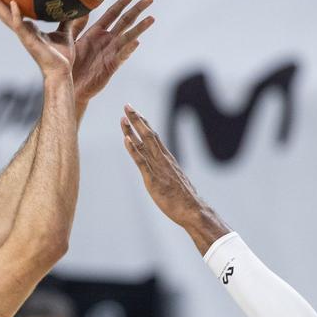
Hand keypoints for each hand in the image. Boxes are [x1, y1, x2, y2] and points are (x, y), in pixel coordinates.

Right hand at [0, 0, 80, 78]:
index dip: (5, 0)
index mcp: (30, 29)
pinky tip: (13, 3)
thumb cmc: (62, 57)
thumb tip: (76, 9)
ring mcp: (24, 35)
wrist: (61, 72)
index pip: (13, 12)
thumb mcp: (66, 34)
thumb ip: (67, 21)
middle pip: (4, 12)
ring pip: (6, 17)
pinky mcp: (29, 41)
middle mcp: (24, 31)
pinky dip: (16, 14)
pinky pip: (19, 26)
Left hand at [72, 0, 154, 105]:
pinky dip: (128, 49)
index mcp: (96, 32)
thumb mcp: (68, 39)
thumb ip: (74, 24)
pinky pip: (121, 56)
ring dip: (139, 28)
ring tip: (151, 18)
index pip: (113, 14)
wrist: (68, 85)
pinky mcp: (110, 66)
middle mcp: (106, 41)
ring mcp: (110, 52)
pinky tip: (136, 41)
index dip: (122, 3)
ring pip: (128, 37)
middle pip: (125, 22)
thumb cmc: (68, 63)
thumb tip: (80, 6)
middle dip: (137, 10)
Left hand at [121, 105, 208, 226]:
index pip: (153, 136)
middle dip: (137, 120)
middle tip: (127, 105)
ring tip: (123, 118)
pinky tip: (126, 140)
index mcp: (166, 159)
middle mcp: (162, 159)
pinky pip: (142, 162)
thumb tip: (162, 168)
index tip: (134, 112)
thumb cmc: (183, 198)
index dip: (143, 123)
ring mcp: (158, 168)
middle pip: (148, 135)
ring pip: (144, 144)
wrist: (192, 210)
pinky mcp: (153, 179)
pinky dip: (133, 150)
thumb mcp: (174, 180)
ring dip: (132, 130)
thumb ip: (166, 171)